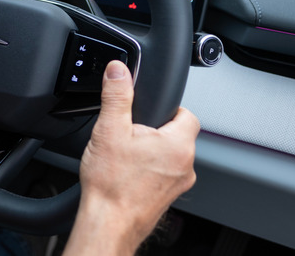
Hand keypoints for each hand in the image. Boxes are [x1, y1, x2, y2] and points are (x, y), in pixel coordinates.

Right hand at [64, 60, 199, 255]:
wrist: (108, 223)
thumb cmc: (111, 184)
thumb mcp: (109, 129)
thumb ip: (117, 95)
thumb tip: (119, 70)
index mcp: (178, 144)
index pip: (186, 112)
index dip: (166, 106)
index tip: (148, 109)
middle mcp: (186, 165)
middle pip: (176, 134)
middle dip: (154, 129)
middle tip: (128, 133)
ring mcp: (178, 184)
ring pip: (169, 155)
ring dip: (151, 151)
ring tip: (124, 155)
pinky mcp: (167, 197)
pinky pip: (162, 174)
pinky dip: (148, 170)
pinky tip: (126, 174)